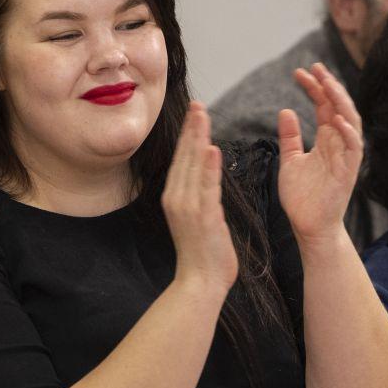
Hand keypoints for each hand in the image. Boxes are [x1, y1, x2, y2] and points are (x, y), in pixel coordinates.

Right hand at [162, 104, 237, 293]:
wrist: (199, 283)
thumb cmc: (203, 254)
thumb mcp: (198, 219)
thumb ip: (200, 197)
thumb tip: (205, 181)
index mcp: (175, 198)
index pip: (181, 159)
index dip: (188, 135)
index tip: (195, 114)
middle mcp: (176, 198)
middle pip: (184, 156)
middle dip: (192, 128)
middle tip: (198, 104)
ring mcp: (187, 207)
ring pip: (192, 166)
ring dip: (198, 138)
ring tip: (203, 115)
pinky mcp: (201, 216)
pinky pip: (206, 187)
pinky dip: (208, 167)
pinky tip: (211, 148)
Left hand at [275, 63, 362, 245]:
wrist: (308, 226)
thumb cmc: (302, 197)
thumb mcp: (290, 160)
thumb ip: (290, 137)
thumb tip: (286, 110)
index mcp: (325, 139)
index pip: (324, 106)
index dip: (315, 88)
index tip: (300, 72)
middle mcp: (338, 144)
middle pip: (339, 108)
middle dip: (329, 86)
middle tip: (315, 68)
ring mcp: (346, 157)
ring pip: (351, 122)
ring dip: (341, 102)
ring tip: (328, 84)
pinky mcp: (349, 172)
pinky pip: (354, 148)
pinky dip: (347, 132)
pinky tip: (337, 119)